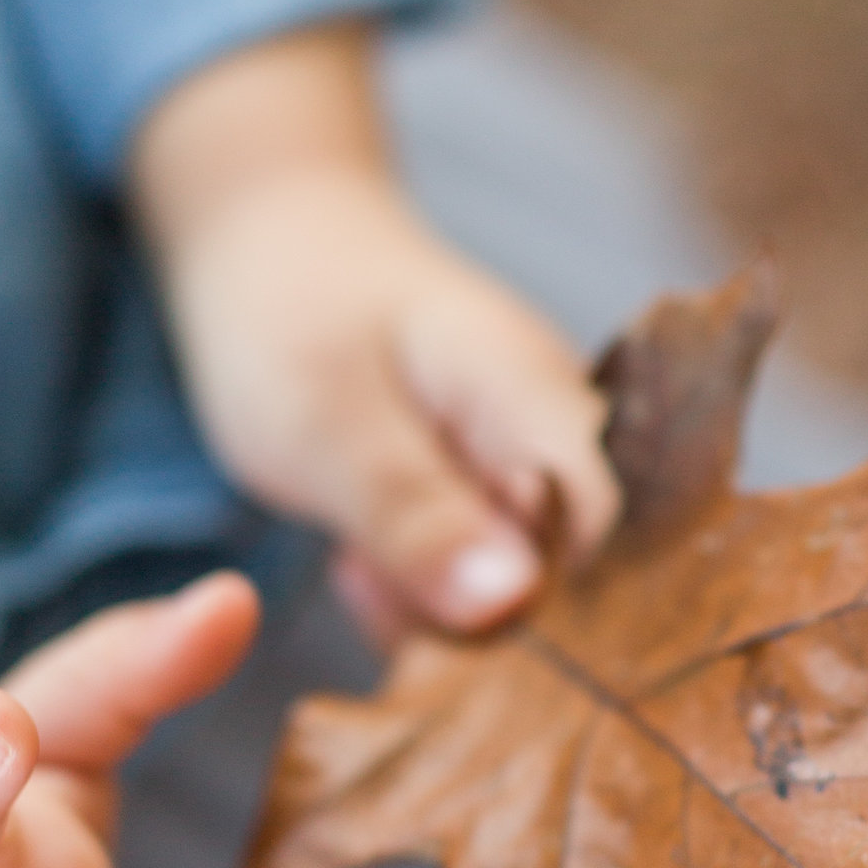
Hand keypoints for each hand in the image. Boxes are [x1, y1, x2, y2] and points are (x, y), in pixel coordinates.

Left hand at [131, 25, 619, 633]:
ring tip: (355, 557)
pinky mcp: (495, 491)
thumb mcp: (325, 419)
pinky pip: (488, 575)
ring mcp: (532, 465)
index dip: (532, 614)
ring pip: (524, 589)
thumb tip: (510, 605)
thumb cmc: (290, 308)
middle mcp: (562, 437)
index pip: (596, 547)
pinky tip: (364, 560)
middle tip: (365, 578)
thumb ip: (414, 512)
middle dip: (478, 625)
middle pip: (572, 580)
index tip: (431, 629)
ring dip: (441, 609)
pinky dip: (427, 589)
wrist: (270, 237)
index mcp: (543, 402)